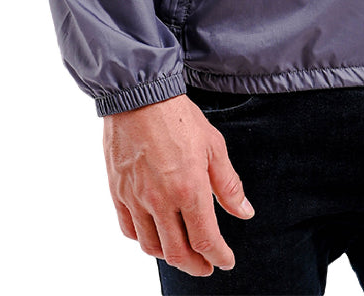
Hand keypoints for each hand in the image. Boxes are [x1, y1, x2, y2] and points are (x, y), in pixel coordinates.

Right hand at [102, 93, 254, 275]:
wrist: (139, 97)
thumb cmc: (178, 117)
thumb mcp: (214, 146)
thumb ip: (229, 184)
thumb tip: (245, 212)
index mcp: (189, 189)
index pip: (206, 239)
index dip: (218, 256)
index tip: (226, 261)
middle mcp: (161, 201)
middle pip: (177, 253)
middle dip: (196, 265)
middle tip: (207, 266)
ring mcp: (136, 199)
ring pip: (151, 246)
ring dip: (170, 255)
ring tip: (183, 251)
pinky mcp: (118, 193)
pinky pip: (129, 229)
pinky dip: (143, 239)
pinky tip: (154, 234)